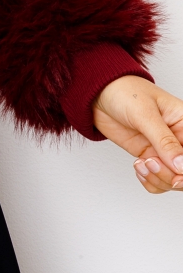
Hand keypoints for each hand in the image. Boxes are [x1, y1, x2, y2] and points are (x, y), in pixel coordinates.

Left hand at [93, 76, 182, 192]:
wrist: (99, 93)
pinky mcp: (149, 156)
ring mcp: (163, 149)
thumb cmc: (124, 92)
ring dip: (157, 178)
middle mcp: (178, 138)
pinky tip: (138, 167)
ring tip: (141, 163)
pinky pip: (158, 180)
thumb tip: (181, 166)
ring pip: (173, 179)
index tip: (175, 176)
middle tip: (150, 164)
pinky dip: (150, 180)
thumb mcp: (145, 114)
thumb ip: (164, 141)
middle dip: (170, 176)